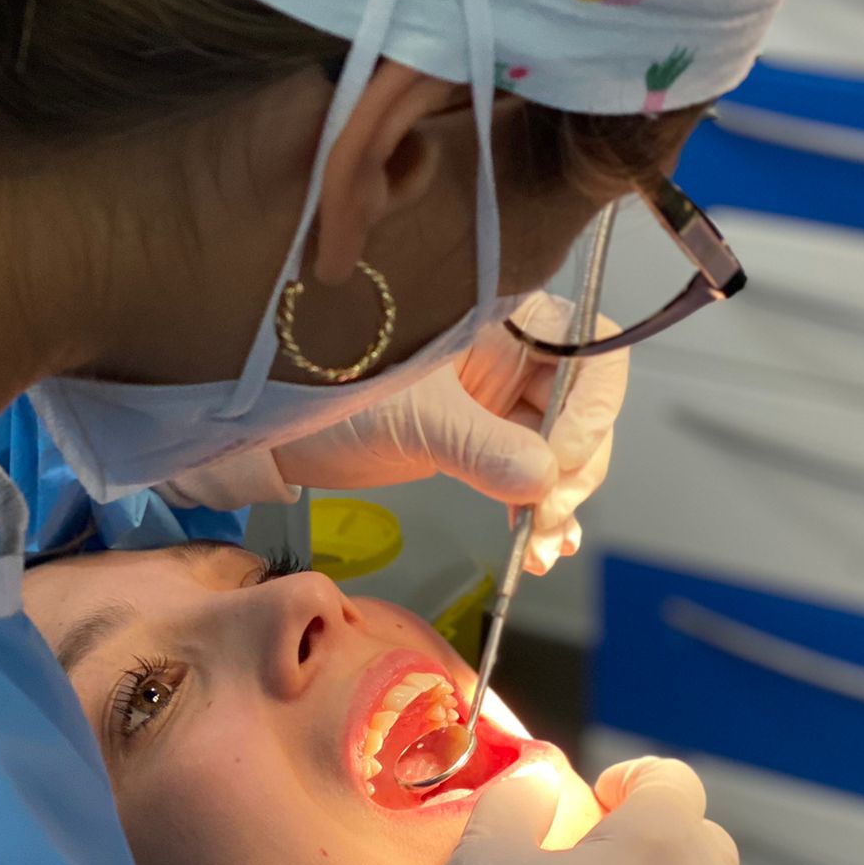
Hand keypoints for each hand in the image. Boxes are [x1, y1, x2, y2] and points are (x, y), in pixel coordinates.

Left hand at [271, 296, 628, 573]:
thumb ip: (481, 445)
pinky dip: (540, 511)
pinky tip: (539, 547)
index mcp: (503, 317)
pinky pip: (531, 475)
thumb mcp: (410, 413)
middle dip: (576, 467)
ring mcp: (496, 398)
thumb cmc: (326, 383)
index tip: (559, 458)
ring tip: (540, 547)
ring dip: (562, 501)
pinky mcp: (479, 441)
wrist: (273, 422)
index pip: (588, 348)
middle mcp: (510, 352)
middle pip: (584, 406)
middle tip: (546, 517)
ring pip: (563, 449)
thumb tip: (544, 481)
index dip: (590, 405)